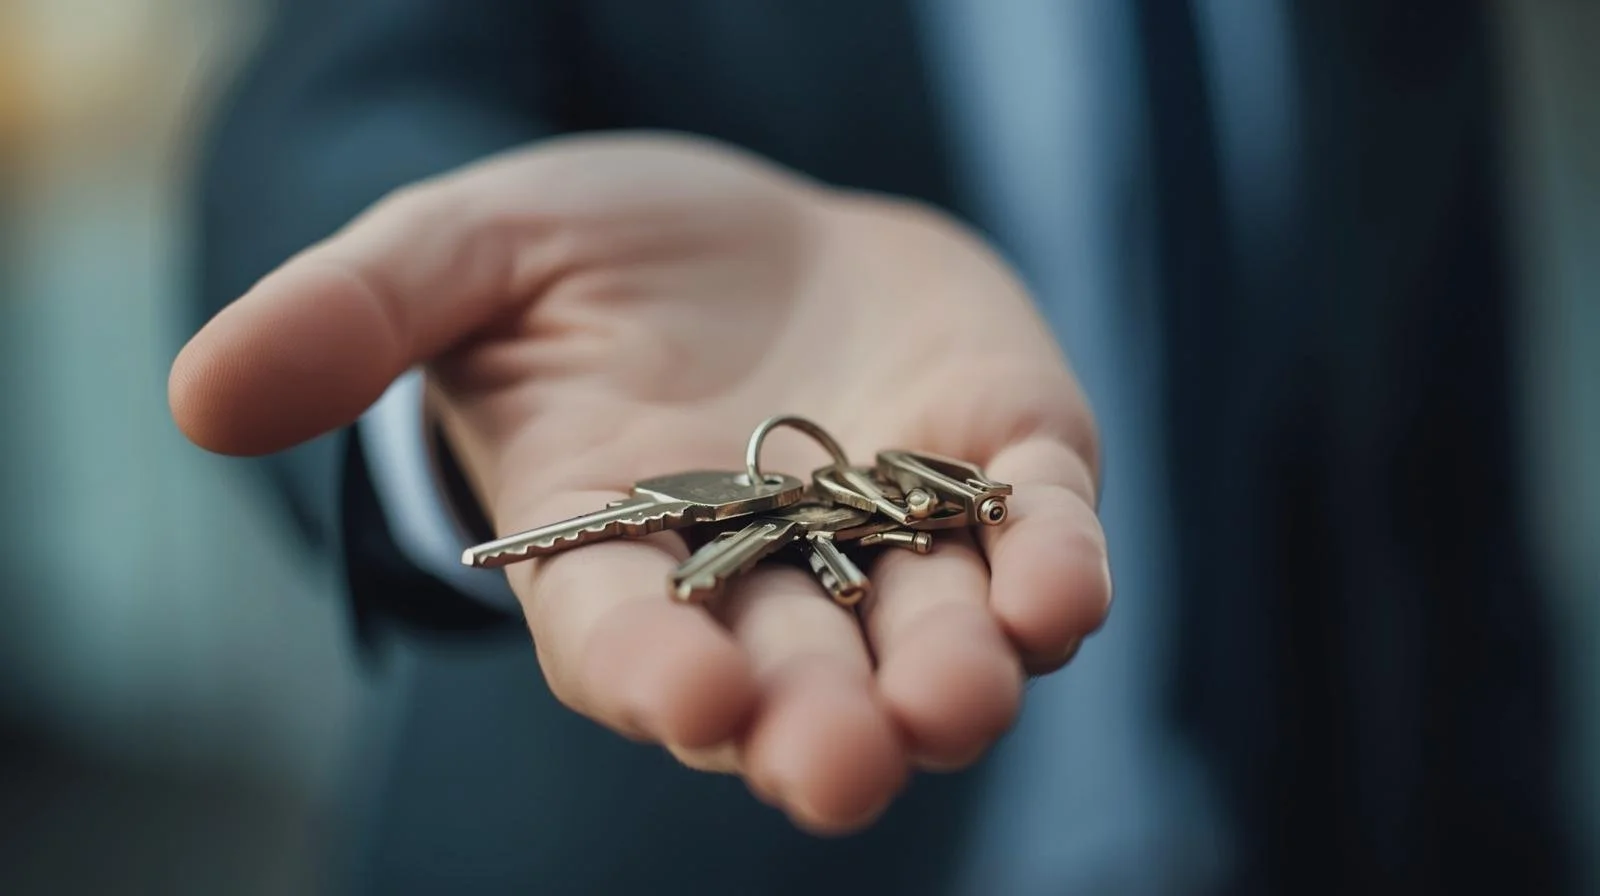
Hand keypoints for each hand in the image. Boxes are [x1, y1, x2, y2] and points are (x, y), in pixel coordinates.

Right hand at [170, 132, 1110, 833]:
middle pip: (788, 678)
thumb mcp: (459, 257)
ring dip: (950, 677)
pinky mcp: (997, 461)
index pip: (624, 638)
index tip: (683, 696)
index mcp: (618, 549)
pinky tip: (1058, 591)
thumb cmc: (588, 255)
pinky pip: (1034, 532)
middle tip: (838, 762)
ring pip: (924, 635)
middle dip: (814, 721)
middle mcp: (761, 577)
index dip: (651, 672)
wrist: (752, 223)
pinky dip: (1052, 568)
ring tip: (958, 699)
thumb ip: (354, 319)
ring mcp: (891, 531)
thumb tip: (200, 398)